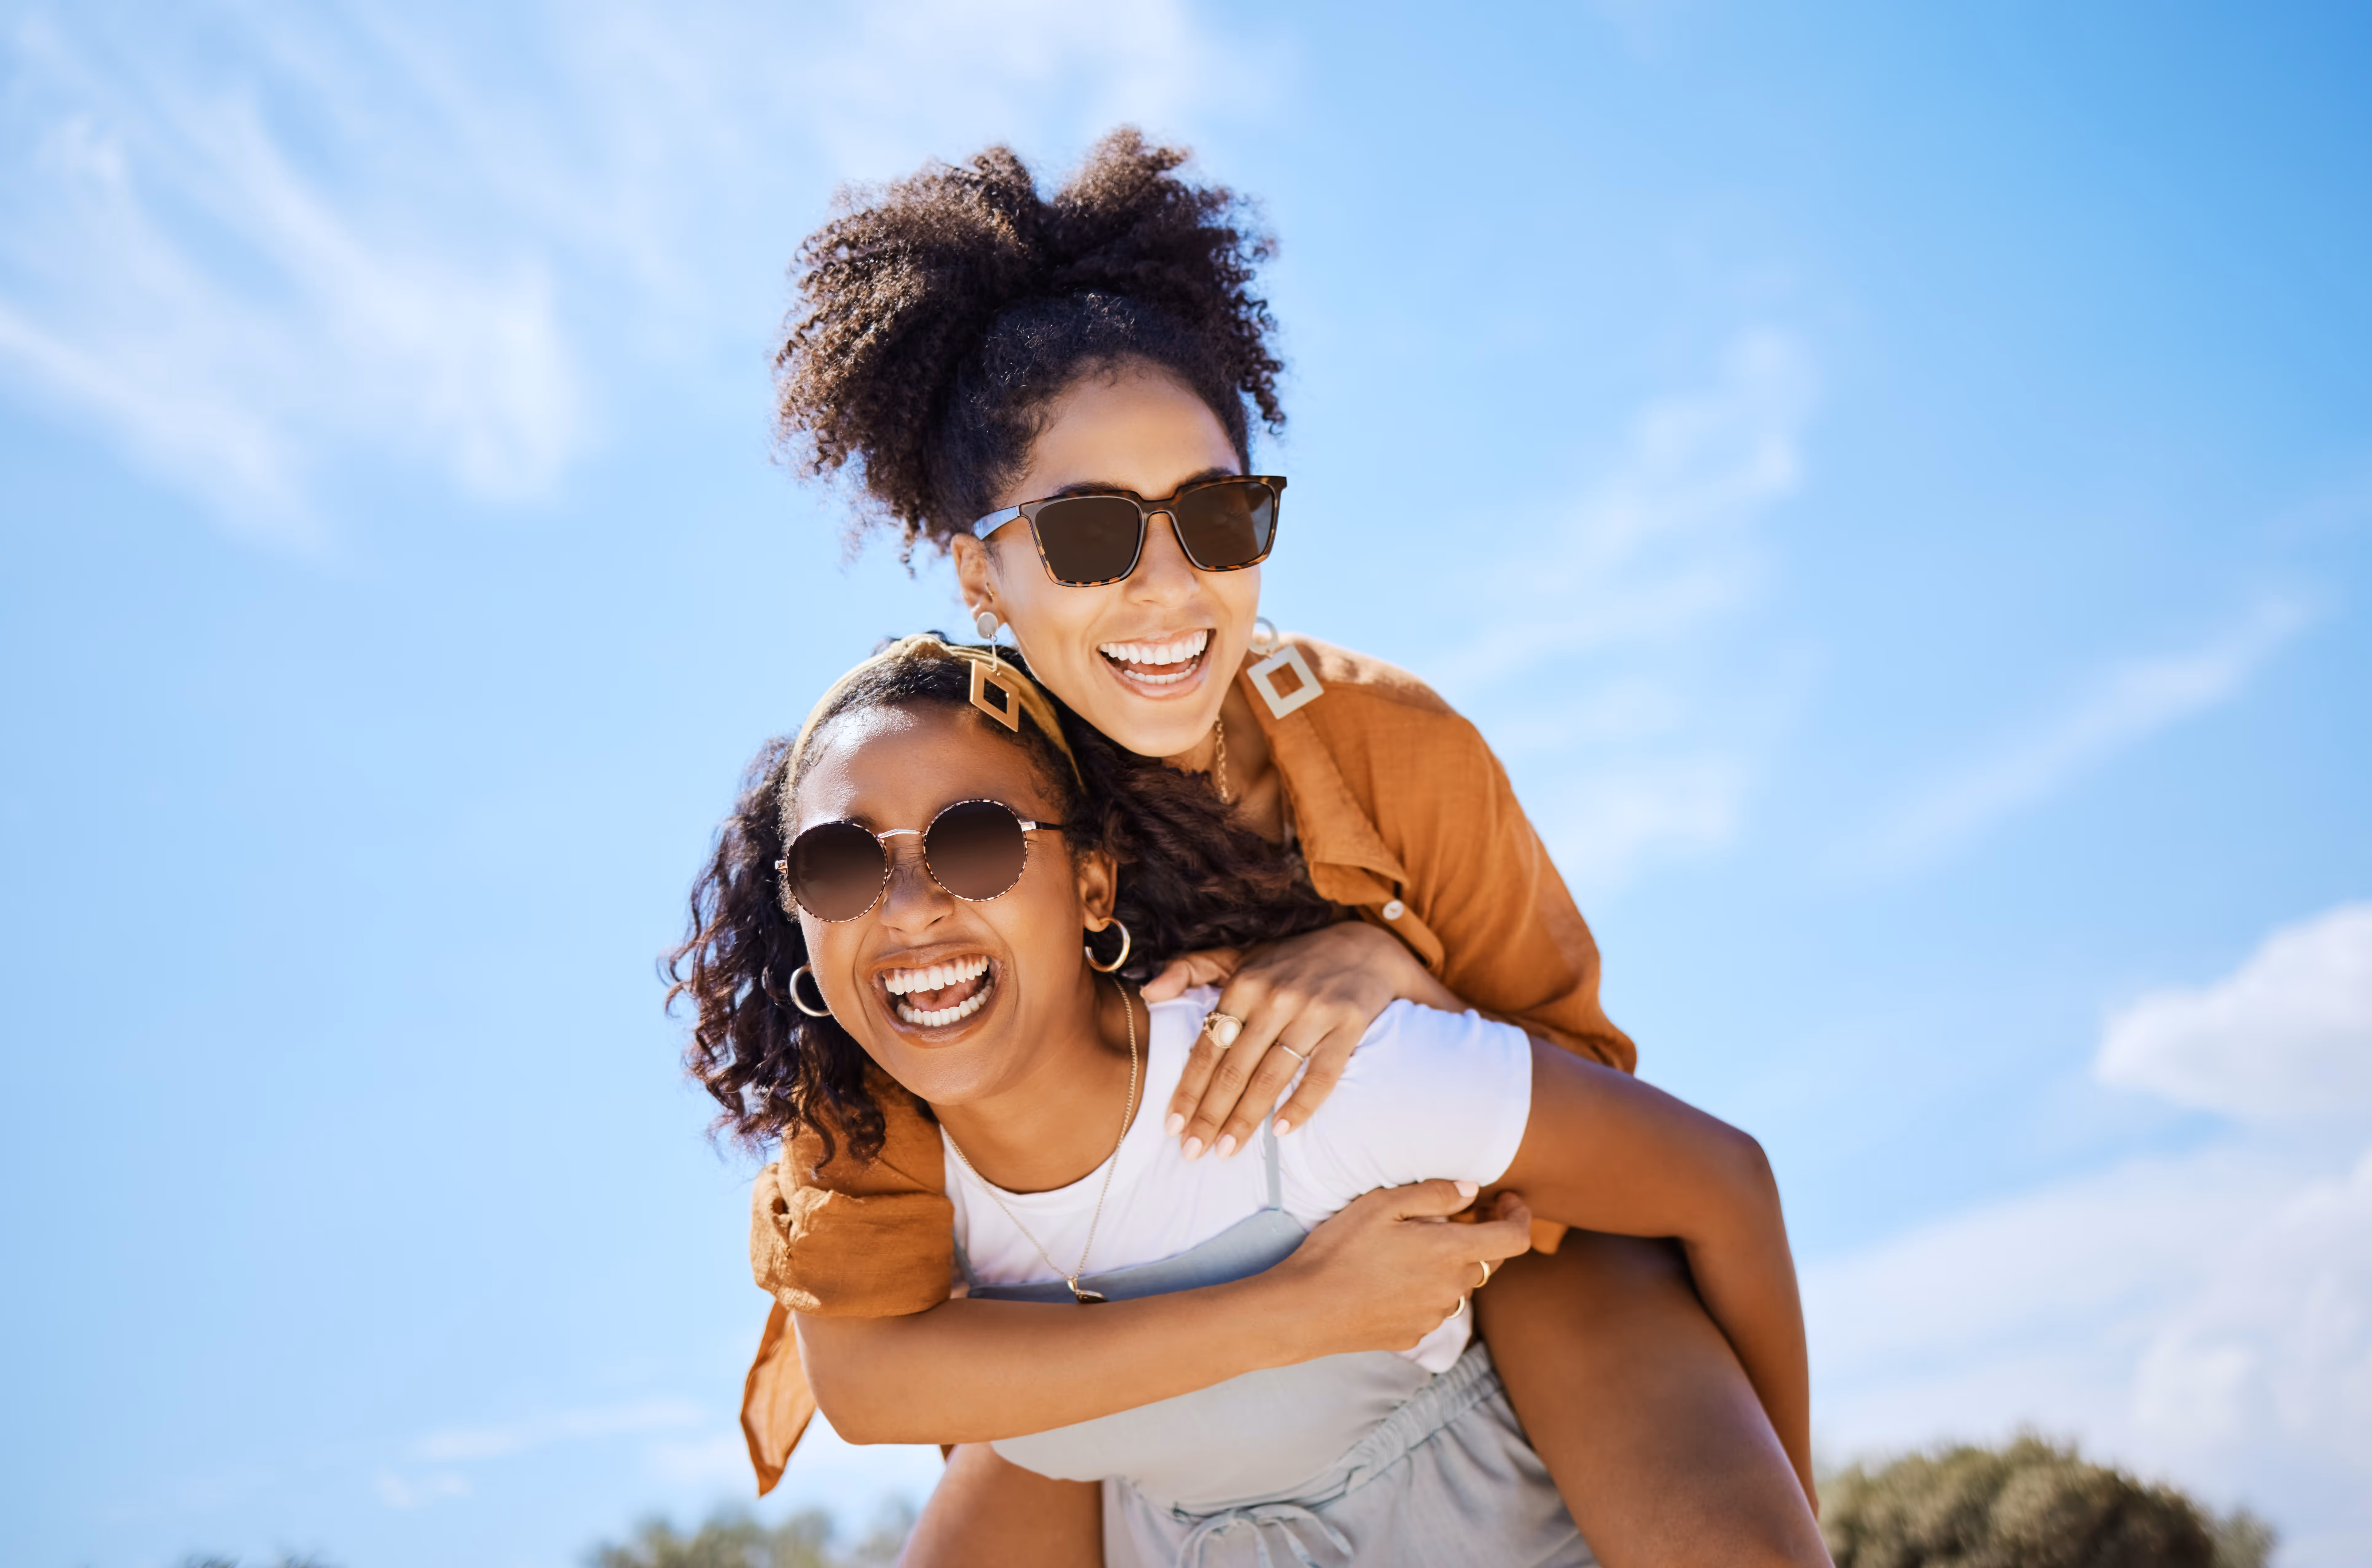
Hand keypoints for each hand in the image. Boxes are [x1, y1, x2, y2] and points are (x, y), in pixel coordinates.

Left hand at [1149, 920, 1459, 1158]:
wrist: (1363, 949)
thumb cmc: (1290, 962)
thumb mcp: (1239, 956)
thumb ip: (1190, 969)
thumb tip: (1147, 993)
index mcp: (1244, 984)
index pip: (1208, 1047)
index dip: (1188, 1089)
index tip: (1171, 1126)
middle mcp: (1275, 998)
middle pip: (1235, 1069)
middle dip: (1210, 1115)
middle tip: (1191, 1152)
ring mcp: (1314, 1012)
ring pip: (1272, 1077)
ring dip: (1246, 1119)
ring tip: (1225, 1151)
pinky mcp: (1348, 1025)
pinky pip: (1322, 1075)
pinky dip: (1302, 1104)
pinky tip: (1282, 1131)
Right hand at [1263, 1182, 1533, 1358]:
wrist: (1305, 1308)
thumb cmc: (1339, 1250)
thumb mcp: (1381, 1204)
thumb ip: (1435, 1194)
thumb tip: (1472, 1191)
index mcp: (1451, 1253)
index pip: (1515, 1239)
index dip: (1520, 1216)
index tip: (1506, 1200)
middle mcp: (1452, 1290)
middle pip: (1489, 1260)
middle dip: (1479, 1236)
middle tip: (1449, 1216)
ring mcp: (1435, 1316)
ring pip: (1460, 1284)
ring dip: (1449, 1263)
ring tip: (1409, 1247)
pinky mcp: (1415, 1333)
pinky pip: (1435, 1306)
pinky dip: (1426, 1287)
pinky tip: (1391, 1277)